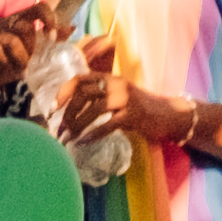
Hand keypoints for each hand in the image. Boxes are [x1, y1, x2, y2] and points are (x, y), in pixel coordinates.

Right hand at [0, 3, 50, 111]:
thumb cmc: (13, 67)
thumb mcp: (35, 55)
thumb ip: (51, 41)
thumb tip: (72, 27)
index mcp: (20, 20)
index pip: (38, 8)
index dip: (48, 18)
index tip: (52, 37)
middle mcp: (4, 22)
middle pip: (25, 26)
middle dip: (31, 48)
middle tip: (30, 62)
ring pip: (11, 40)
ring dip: (19, 58)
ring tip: (20, 69)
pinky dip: (3, 62)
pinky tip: (4, 68)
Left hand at [46, 30, 127, 145]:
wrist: (168, 115)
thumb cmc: (138, 110)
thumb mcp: (117, 98)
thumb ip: (97, 100)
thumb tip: (69, 114)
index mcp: (110, 78)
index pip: (80, 78)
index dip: (63, 92)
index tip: (52, 109)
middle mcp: (117, 84)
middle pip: (84, 94)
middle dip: (69, 113)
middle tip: (62, 129)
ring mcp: (126, 98)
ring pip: (94, 109)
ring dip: (79, 125)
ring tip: (71, 138)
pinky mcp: (134, 114)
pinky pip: (108, 124)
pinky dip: (93, 134)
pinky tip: (84, 142)